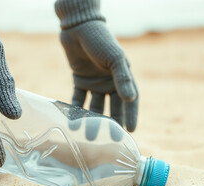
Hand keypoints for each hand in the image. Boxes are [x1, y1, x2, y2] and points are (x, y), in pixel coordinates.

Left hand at [55, 0, 138, 134]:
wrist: (78, 27)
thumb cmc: (101, 40)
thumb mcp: (115, 58)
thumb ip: (122, 78)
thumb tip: (130, 99)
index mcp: (123, 77)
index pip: (130, 100)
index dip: (130, 115)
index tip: (130, 131)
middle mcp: (110, 82)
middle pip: (112, 107)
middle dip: (111, 122)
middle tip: (110, 139)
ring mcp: (95, 82)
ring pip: (95, 105)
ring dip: (92, 119)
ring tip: (88, 135)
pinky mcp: (80, 80)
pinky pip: (79, 98)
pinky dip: (76, 109)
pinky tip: (73, 121)